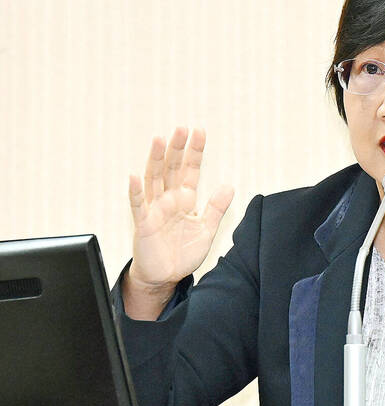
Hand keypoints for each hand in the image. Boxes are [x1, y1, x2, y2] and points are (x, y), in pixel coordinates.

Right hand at [125, 127, 233, 316]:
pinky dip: (135, 191)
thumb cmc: (183, 253)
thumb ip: (216, 208)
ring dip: (156, 160)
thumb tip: (229, 186)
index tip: (199, 132)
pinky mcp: (143, 225)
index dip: (194, 152)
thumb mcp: (206, 230)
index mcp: (185, 200)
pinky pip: (138, 206)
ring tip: (159, 140)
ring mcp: (155, 210)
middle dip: (177, 149)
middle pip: (172, 169)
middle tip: (182, 128)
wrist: (166, 277)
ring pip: (154, 180)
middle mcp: (169, 200)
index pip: (190, 170)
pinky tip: (134, 176)